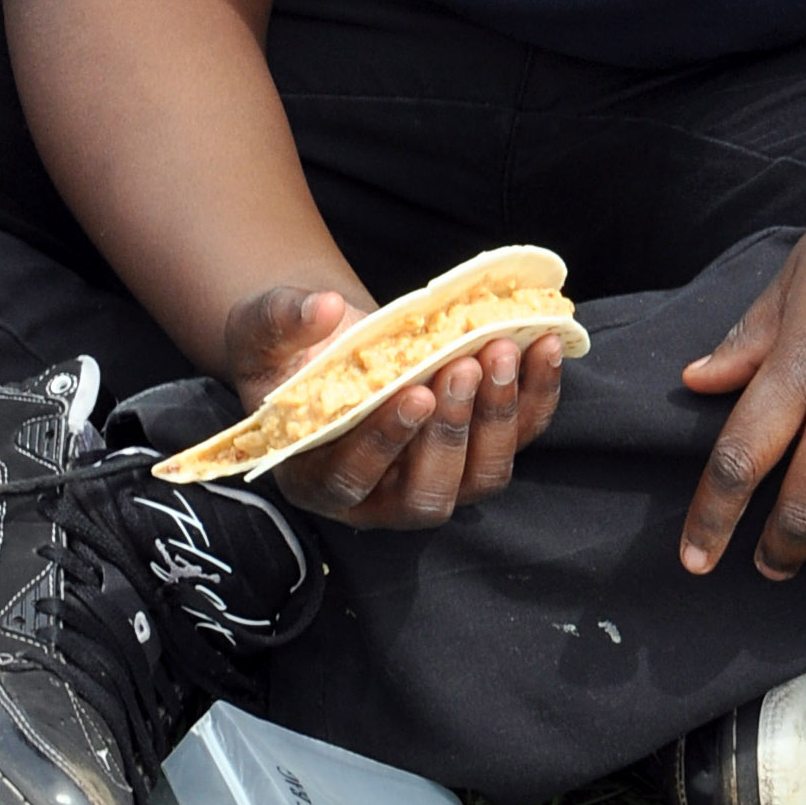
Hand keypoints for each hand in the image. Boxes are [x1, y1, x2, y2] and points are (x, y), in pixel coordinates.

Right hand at [220, 284, 564, 530]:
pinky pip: (518, 435)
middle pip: (427, 494)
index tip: (412, 394)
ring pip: (482, 476)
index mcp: (319, 478)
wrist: (328, 344)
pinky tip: (543, 346)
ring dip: (499, 416)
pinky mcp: (478, 447)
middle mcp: (382, 496)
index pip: (352, 480)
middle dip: (450, 432)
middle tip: (463, 367)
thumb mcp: (262, 329)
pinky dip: (536, 395)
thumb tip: (321, 308)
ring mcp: (437, 476)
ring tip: (501, 351)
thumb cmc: (286, 349)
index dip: (384, 443)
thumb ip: (281, 320)